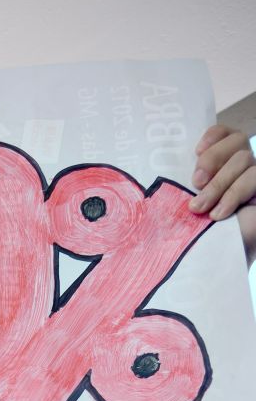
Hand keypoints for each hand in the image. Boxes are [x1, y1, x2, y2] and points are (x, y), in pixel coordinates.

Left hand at [189, 125, 255, 265]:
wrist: (215, 267)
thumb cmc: (196, 238)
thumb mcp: (187, 207)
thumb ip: (186, 188)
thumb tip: (155, 168)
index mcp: (225, 165)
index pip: (227, 133)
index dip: (215, 135)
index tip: (195, 151)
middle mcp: (244, 169)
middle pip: (238, 141)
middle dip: (213, 160)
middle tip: (195, 183)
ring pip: (245, 159)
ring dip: (219, 184)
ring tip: (201, 210)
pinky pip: (254, 177)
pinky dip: (234, 193)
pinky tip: (220, 212)